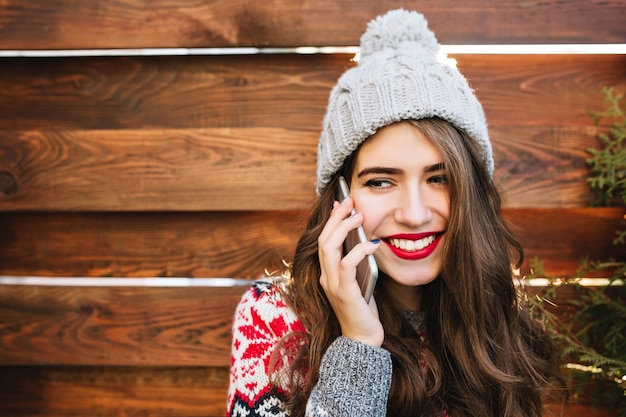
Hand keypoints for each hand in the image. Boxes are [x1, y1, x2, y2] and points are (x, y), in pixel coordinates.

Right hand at [318, 197, 382, 346]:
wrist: (362, 339)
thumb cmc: (363, 310)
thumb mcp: (359, 281)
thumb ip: (357, 263)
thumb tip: (365, 239)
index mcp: (326, 274)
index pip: (324, 241)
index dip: (331, 220)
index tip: (340, 203)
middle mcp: (324, 277)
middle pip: (324, 240)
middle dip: (336, 218)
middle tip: (350, 201)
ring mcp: (332, 285)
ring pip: (330, 248)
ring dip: (343, 228)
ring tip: (359, 216)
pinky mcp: (344, 292)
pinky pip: (347, 265)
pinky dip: (359, 250)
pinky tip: (372, 243)